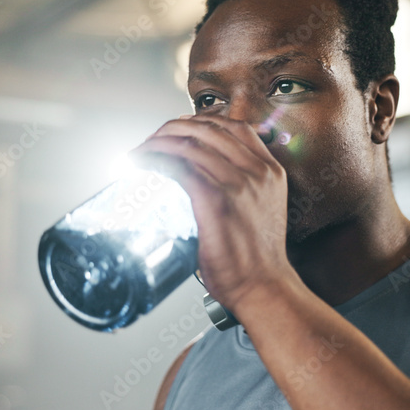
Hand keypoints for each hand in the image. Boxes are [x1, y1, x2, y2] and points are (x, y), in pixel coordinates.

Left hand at [129, 115, 296, 312]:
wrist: (265, 288)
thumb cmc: (259, 258)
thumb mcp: (264, 209)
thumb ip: (245, 189)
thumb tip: (205, 180)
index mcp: (269, 170)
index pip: (234, 126)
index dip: (202, 121)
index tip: (180, 129)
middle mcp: (256, 171)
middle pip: (208, 129)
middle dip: (172, 128)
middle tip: (152, 140)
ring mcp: (238, 185)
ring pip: (190, 144)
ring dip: (158, 142)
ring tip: (140, 152)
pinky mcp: (217, 202)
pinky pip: (180, 168)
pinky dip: (157, 161)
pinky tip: (142, 164)